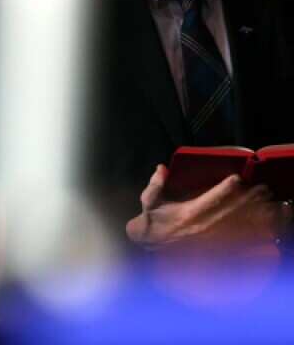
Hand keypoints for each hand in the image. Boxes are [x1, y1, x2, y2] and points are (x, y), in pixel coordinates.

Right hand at [125, 165, 291, 248]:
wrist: (151, 249)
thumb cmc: (151, 223)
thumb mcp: (149, 201)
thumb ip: (155, 184)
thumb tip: (161, 167)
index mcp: (189, 212)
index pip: (212, 198)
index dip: (225, 188)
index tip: (237, 178)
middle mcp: (204, 226)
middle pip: (232, 211)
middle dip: (249, 199)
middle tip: (263, 189)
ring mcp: (212, 239)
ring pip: (239, 225)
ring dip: (255, 214)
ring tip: (268, 203)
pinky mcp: (215, 248)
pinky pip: (237, 240)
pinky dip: (251, 232)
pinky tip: (263, 225)